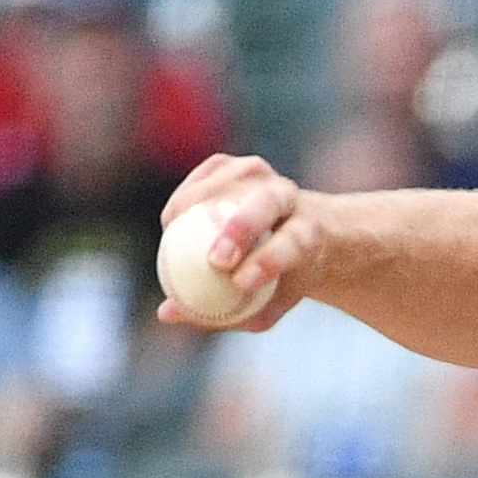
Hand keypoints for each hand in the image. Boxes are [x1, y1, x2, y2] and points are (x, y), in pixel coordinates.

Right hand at [156, 153, 318, 331]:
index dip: (268, 260)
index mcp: (309, 232)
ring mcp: (261, 173)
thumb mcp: (267, 307)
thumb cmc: (278, 280)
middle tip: (212, 259)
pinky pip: (201, 178)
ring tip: (172, 237)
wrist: (292, 233)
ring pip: (227, 184)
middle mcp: (289, 195)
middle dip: (239, 228)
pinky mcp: (230, 163)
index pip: (293, 242)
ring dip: (197, 207)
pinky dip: (184, 198)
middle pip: (266, 204)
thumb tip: (168, 312)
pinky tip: (171, 222)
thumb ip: (225, 314)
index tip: (240, 283)